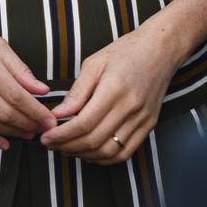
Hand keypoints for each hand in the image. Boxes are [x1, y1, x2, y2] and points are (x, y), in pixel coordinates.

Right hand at [0, 6, 57, 148]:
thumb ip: (18, 66)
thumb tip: (41, 89)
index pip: (16, 94)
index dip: (36, 111)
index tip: (50, 118)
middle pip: (5, 112)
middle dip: (28, 124)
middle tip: (43, 129)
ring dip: (12, 133)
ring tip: (27, 134)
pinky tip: (3, 141)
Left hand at [40, 23, 180, 163]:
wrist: (161, 48)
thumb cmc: (126, 51)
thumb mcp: (95, 62)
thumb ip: (77, 91)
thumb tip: (58, 114)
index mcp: (114, 89)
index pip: (84, 124)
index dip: (62, 135)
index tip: (46, 136)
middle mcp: (130, 108)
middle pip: (94, 141)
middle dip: (67, 147)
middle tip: (51, 144)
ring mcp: (142, 119)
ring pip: (109, 152)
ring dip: (84, 155)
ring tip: (66, 148)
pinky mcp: (149, 125)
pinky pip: (125, 153)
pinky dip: (105, 158)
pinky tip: (89, 151)